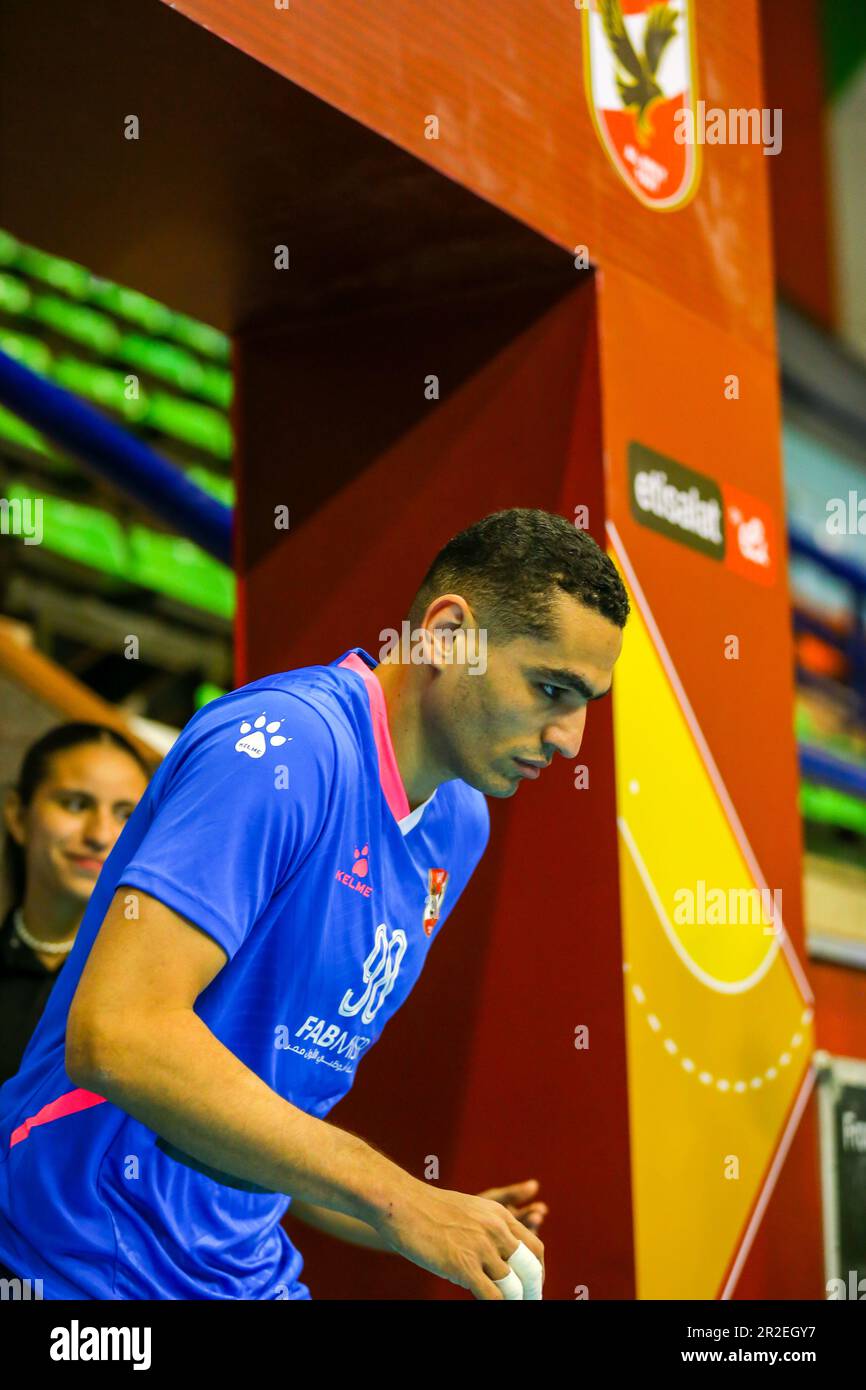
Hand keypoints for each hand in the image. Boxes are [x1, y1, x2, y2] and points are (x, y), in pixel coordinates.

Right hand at [374, 1176, 545, 1299]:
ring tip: (509, 1306)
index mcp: (499, 1214)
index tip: (532, 1286)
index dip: (538, 1272)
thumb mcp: (468, 1210)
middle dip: (532, 1291)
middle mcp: (496, 1229)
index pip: (535, 1247)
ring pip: (513, 1285)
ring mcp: (481, 1247)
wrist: (401, 1203)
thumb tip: (495, 1256)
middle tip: (528, 1302)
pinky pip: (493, 1296)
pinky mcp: (464, 1265)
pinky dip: (497, 1305)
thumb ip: (486, 1229)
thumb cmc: (427, 1209)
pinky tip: (490, 1306)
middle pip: (531, 1268)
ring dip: (514, 1300)